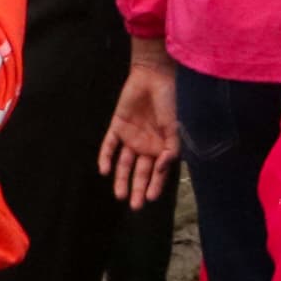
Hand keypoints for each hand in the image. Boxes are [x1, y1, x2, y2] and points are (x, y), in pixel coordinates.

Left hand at [101, 41, 178, 208]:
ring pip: (124, 163)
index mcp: (164, 145)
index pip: (158, 171)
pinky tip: (105, 170)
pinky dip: (106, 157)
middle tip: (135, 205)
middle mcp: (147, 144)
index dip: (155, 185)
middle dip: (138, 188)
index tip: (151, 199)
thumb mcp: (176, 126)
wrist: (155, 75)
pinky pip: (109, 145)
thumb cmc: (172, 100)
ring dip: (121, 179)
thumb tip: (162, 169)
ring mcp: (132, 136)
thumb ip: (170, 148)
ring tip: (118, 195)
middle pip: (140, 171)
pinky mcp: (118, 126)